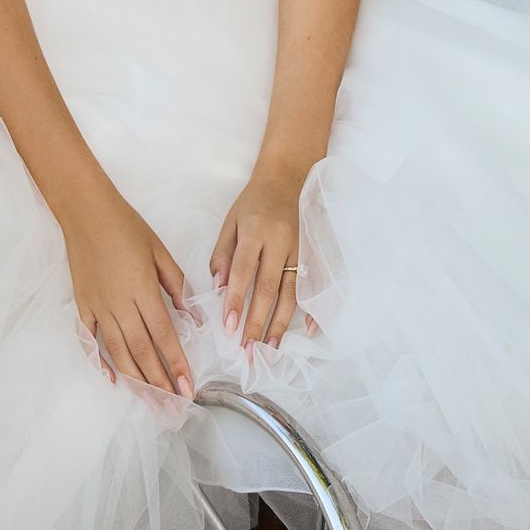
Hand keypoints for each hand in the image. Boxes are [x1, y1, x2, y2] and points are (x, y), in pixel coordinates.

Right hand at [61, 187, 195, 398]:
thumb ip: (177, 285)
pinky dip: (101, 362)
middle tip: (173, 408)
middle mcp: (120, 304)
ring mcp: (98, 308)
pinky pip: (92, 341)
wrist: (86, 211)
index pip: (163, 335)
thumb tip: (195, 318)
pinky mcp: (83, 306)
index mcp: (143, 289)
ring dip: (136, 380)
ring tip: (151, 402)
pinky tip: (114, 380)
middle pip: (142, 351)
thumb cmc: (127, 226)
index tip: (189, 389)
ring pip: (118, 352)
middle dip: (159, 383)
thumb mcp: (159, 250)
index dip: (176, 365)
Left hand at [211, 163, 308, 349]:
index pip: (243, 270)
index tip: (228, 327)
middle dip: (257, 321)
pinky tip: (308, 330)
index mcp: (255, 231)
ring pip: (291, 292)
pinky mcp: (310, 254)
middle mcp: (279, 241)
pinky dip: (311, 308)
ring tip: (269, 348)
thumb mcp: (231, 222)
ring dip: (280, 323)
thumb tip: (217, 288)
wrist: (286, 180)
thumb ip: (222, 254)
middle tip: (247, 350)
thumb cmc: (253, 204)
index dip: (236, 300)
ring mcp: (299, 249)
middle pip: (268, 287)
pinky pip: (311, 285)